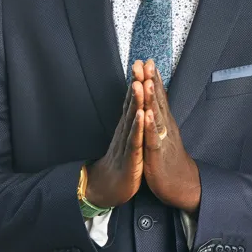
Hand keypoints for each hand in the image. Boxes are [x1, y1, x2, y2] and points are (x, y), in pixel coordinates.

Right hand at [85, 68, 145, 207]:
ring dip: (136, 100)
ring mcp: (127, 142)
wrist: (107, 188)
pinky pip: (135, 140)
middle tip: (141, 63)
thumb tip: (136, 102)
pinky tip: (142, 114)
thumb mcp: (128, 138)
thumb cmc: (121, 162)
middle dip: (137, 82)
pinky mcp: (130, 158)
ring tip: (140, 82)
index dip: (139, 80)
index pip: (133, 99)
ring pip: (132, 118)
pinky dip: (138, 127)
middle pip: (132, 102)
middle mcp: (125, 130)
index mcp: (128, 125)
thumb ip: (132, 120)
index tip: (144, 62)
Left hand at [141, 59, 200, 214]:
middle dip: (150, 80)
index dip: (152, 78)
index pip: (158, 96)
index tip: (147, 60)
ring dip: (151, 98)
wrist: (182, 184)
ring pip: (156, 115)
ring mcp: (163, 139)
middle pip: (157, 100)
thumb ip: (162, 115)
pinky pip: (154, 138)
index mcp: (164, 121)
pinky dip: (150, 126)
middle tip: (146, 62)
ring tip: (146, 82)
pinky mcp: (158, 155)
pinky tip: (147, 114)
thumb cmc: (170, 158)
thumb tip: (159, 99)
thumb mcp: (165, 133)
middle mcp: (165, 126)